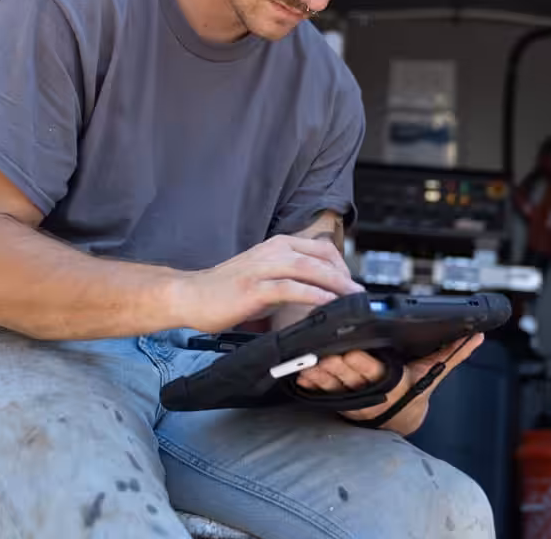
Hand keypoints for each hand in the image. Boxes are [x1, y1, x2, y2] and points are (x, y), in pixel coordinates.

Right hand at [172, 235, 363, 333]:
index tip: (352, 287)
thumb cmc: (228, 290)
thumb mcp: (265, 277)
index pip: (322, 248)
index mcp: (277, 245)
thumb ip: (291, 280)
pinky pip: (290, 289)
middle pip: (320, 257)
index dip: (342, 267)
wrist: (190, 295)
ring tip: (353, 299)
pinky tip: (327, 305)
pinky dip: (313, 295)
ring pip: (308, 268)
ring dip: (336, 284)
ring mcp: (262, 268)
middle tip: (359, 297)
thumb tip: (322, 294)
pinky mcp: (254, 288)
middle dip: (345, 276)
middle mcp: (272, 251)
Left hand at [296, 333, 484, 434]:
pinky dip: (311, 383)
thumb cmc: (415, 388)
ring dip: (320, 375)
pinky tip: (301, 374)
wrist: (400, 415)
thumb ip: (452, 354)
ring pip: (333, 384)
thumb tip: (477, 336)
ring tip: (308, 364)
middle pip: (350, 377)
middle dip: (337, 367)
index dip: (362, 363)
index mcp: (391, 382)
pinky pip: (321, 391)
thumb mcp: (434, 372)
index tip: (351, 351)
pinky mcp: (338, 397)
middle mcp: (370, 390)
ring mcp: (352, 395)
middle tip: (324, 355)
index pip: (375, 371)